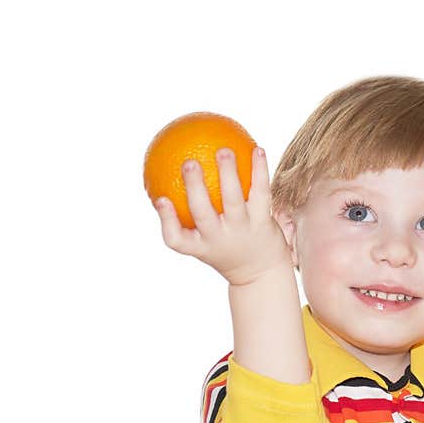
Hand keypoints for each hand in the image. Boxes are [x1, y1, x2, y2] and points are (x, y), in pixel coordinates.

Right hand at [154, 147, 292, 285]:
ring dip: (228, 174)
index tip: (160, 199)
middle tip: (189, 161)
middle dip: (194, 188)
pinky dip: (259, 170)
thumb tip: (166, 181)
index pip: (176, 239)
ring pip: (233, 200)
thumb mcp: (205, 242)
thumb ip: (185, 219)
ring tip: (224, 150)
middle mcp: (219, 238)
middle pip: (203, 214)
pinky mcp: (263, 222)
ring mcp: (242, 230)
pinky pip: (261, 192)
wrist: (261, 272)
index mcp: (200, 246)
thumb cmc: (225, 249)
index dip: (166, 220)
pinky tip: (257, 149)